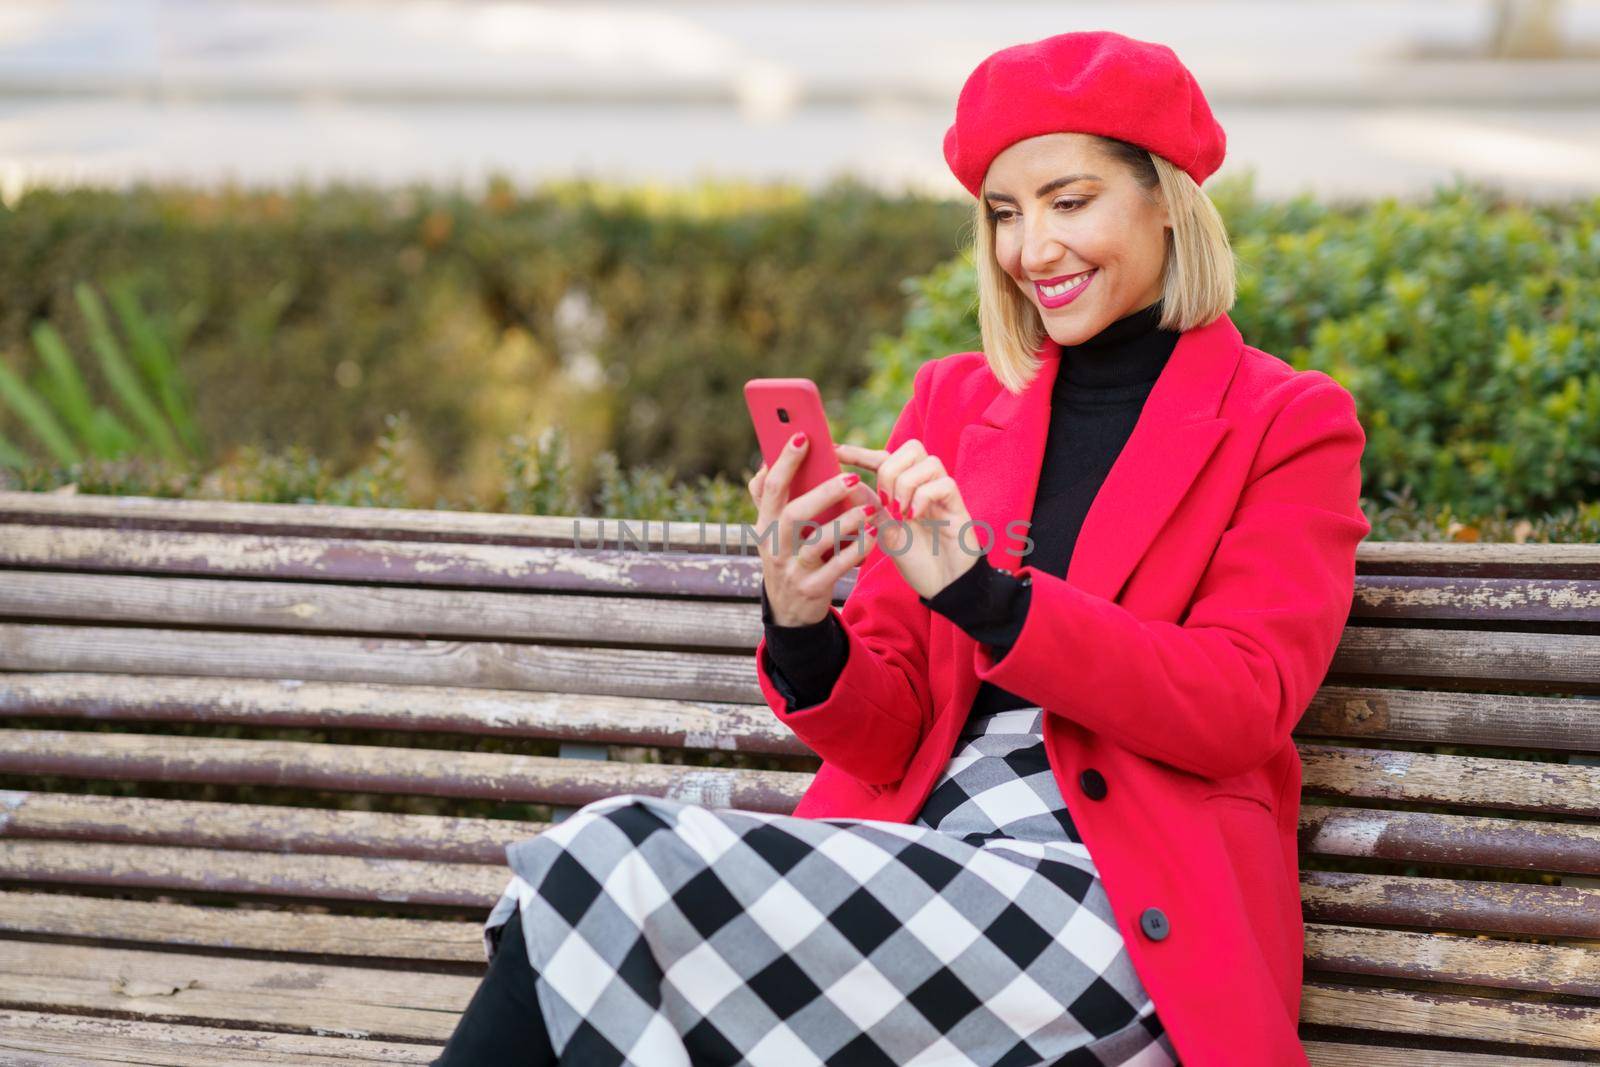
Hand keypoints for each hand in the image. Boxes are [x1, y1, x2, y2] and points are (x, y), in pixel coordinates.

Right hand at [748, 432, 880, 626]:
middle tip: (852, 476)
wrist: (790, 610)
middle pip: (794, 514)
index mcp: (764, 524)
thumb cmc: (789, 555)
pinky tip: (873, 534)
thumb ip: (776, 497)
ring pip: (817, 542)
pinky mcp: (811, 588)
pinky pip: (837, 567)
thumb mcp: (774, 529)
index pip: (770, 487)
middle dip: (824, 493)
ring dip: (845, 523)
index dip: (784, 461)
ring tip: (869, 507)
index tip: (804, 437)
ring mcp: (792, 569)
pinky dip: (856, 550)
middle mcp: (773, 546)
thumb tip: (777, 455)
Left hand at [836, 440, 979, 598]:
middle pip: (911, 448)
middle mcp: (925, 485)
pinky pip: (943, 483)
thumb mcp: (883, 533)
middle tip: (885, 502)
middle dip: (891, 470)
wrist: (944, 585)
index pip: (883, 458)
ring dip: (907, 485)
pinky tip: (915, 516)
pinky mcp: (958, 505)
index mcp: (905, 489)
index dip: (860, 452)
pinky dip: (924, 496)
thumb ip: (868, 508)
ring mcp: (942, 493)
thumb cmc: (916, 560)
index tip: (835, 451)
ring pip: (928, 462)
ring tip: (901, 513)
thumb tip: (845, 482)